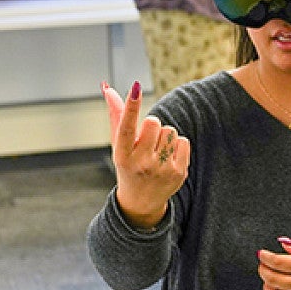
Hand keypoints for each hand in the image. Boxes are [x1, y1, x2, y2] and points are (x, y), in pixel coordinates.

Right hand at [101, 81, 189, 228]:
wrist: (141, 201)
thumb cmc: (128, 165)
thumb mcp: (119, 145)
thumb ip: (116, 116)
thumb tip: (107, 88)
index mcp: (122, 155)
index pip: (126, 126)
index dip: (131, 106)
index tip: (136, 88)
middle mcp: (141, 163)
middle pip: (154, 122)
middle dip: (151, 127)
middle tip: (146, 144)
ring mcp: (161, 169)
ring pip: (170, 131)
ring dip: (164, 137)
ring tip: (156, 152)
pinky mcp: (179, 173)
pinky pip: (183, 141)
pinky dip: (177, 146)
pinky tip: (167, 159)